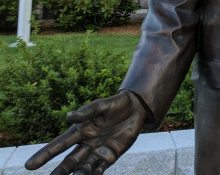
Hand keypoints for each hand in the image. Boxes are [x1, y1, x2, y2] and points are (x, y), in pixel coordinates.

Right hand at [25, 91, 147, 173]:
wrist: (136, 108)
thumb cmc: (116, 104)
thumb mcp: (102, 105)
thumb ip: (87, 112)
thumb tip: (69, 117)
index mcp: (80, 130)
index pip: (59, 144)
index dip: (45, 154)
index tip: (29, 165)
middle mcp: (86, 143)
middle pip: (69, 161)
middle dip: (59, 172)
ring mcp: (98, 151)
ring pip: (83, 168)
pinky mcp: (111, 156)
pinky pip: (100, 169)